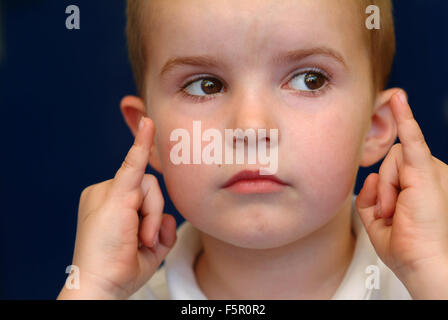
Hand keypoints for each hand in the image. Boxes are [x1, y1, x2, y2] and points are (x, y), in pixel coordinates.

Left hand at [57, 117, 176, 299]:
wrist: (107, 284)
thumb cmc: (102, 243)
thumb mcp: (117, 199)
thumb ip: (134, 166)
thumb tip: (143, 128)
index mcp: (107, 193)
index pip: (133, 169)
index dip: (142, 150)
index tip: (148, 121)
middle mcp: (122, 205)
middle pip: (153, 189)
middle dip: (150, 209)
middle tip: (137, 229)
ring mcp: (137, 221)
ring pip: (164, 208)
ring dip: (156, 225)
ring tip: (140, 242)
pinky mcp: (151, 238)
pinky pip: (170, 226)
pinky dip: (164, 236)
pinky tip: (150, 248)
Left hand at [356, 91, 447, 298]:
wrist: (423, 264)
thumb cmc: (406, 248)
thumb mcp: (376, 222)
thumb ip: (368, 197)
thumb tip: (370, 177)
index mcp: (419, 186)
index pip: (397, 166)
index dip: (388, 175)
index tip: (386, 155)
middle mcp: (428, 174)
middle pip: (391, 162)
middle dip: (383, 187)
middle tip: (389, 212)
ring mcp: (430, 170)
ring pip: (391, 159)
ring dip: (386, 187)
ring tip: (394, 210)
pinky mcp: (426, 170)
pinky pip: (412, 138)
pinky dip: (406, 119)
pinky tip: (399, 101)